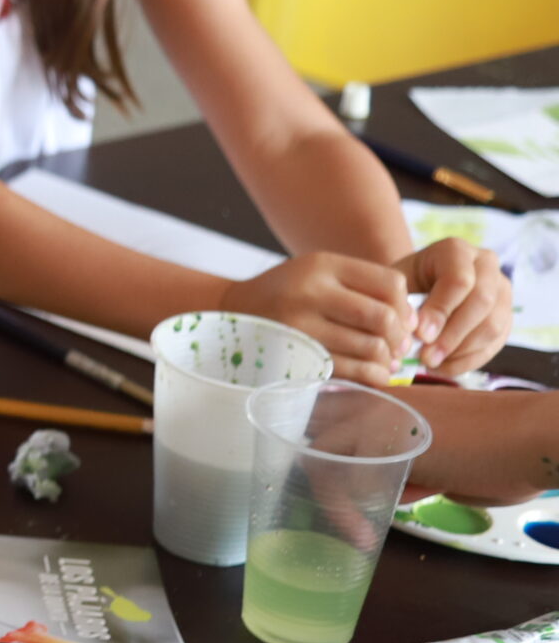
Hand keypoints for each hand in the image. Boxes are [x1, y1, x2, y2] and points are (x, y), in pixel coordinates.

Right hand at [219, 253, 411, 386]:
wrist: (231, 313)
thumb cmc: (287, 293)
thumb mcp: (317, 272)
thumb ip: (362, 286)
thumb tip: (412, 323)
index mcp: (323, 265)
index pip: (390, 284)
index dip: (406, 306)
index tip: (403, 321)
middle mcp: (311, 292)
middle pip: (382, 317)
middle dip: (400, 337)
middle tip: (398, 347)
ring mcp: (301, 326)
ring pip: (370, 348)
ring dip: (387, 360)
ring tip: (386, 362)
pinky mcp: (295, 356)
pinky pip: (351, 371)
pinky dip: (373, 377)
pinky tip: (375, 375)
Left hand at [397, 238, 512, 374]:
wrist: (417, 283)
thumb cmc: (401, 282)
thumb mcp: (395, 283)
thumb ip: (402, 302)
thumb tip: (415, 336)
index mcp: (456, 251)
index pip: (458, 281)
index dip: (440, 311)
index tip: (419, 336)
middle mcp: (486, 265)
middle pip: (482, 302)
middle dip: (453, 335)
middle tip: (426, 357)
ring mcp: (501, 290)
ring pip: (493, 325)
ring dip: (462, 351)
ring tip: (431, 364)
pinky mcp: (506, 315)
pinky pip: (496, 342)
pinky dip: (470, 360)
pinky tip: (444, 367)